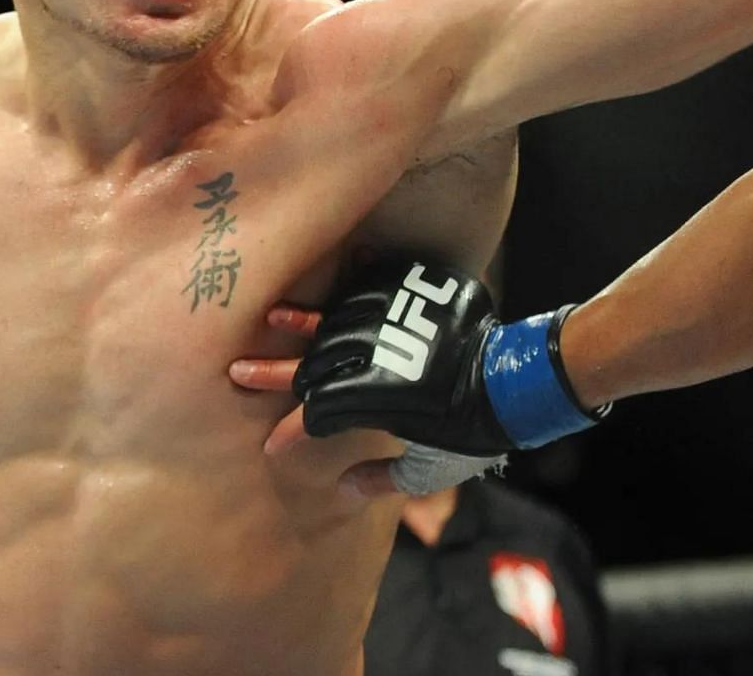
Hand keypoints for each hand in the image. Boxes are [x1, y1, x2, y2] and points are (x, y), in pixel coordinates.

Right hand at [230, 303, 506, 496]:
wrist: (515, 382)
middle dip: (270, 374)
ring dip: (301, 324)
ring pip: (334, 325)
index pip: (315, 419)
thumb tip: (345, 489)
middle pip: (310, 367)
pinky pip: (374, 285)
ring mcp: (390, 328)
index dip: (291, 434)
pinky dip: (354, 276)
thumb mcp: (429, 470)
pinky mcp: (411, 304)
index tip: (271, 446)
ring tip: (271, 318)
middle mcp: (371, 362)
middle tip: (237, 373)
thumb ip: (384, 479)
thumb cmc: (473, 431)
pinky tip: (340, 263)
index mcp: (369, 404)